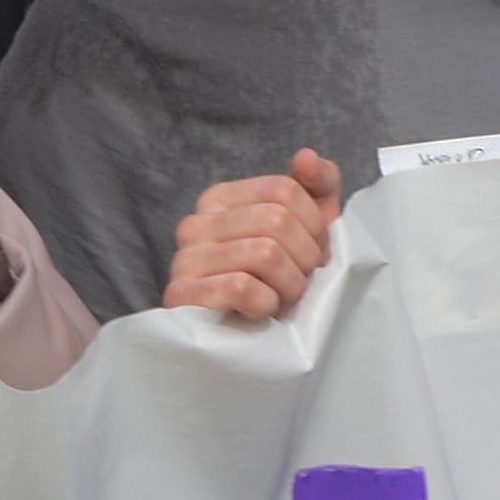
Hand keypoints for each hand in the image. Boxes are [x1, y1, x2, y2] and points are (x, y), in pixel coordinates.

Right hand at [162, 148, 344, 321]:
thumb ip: (316, 185)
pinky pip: (241, 287)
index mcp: (220, 199)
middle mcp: (195, 223)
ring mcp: (183, 260)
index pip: (283, 189)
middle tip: (302, 281)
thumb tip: (306, 156)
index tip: (317, 252)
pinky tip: (262, 310)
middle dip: (305, 257)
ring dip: (289, 284)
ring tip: (283, 298)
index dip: (314, 225)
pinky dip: (266, 303)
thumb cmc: (280, 278)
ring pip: (264, 253)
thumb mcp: (307, 226)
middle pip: (277, 221)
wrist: (244, 342)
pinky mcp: (181, 297)